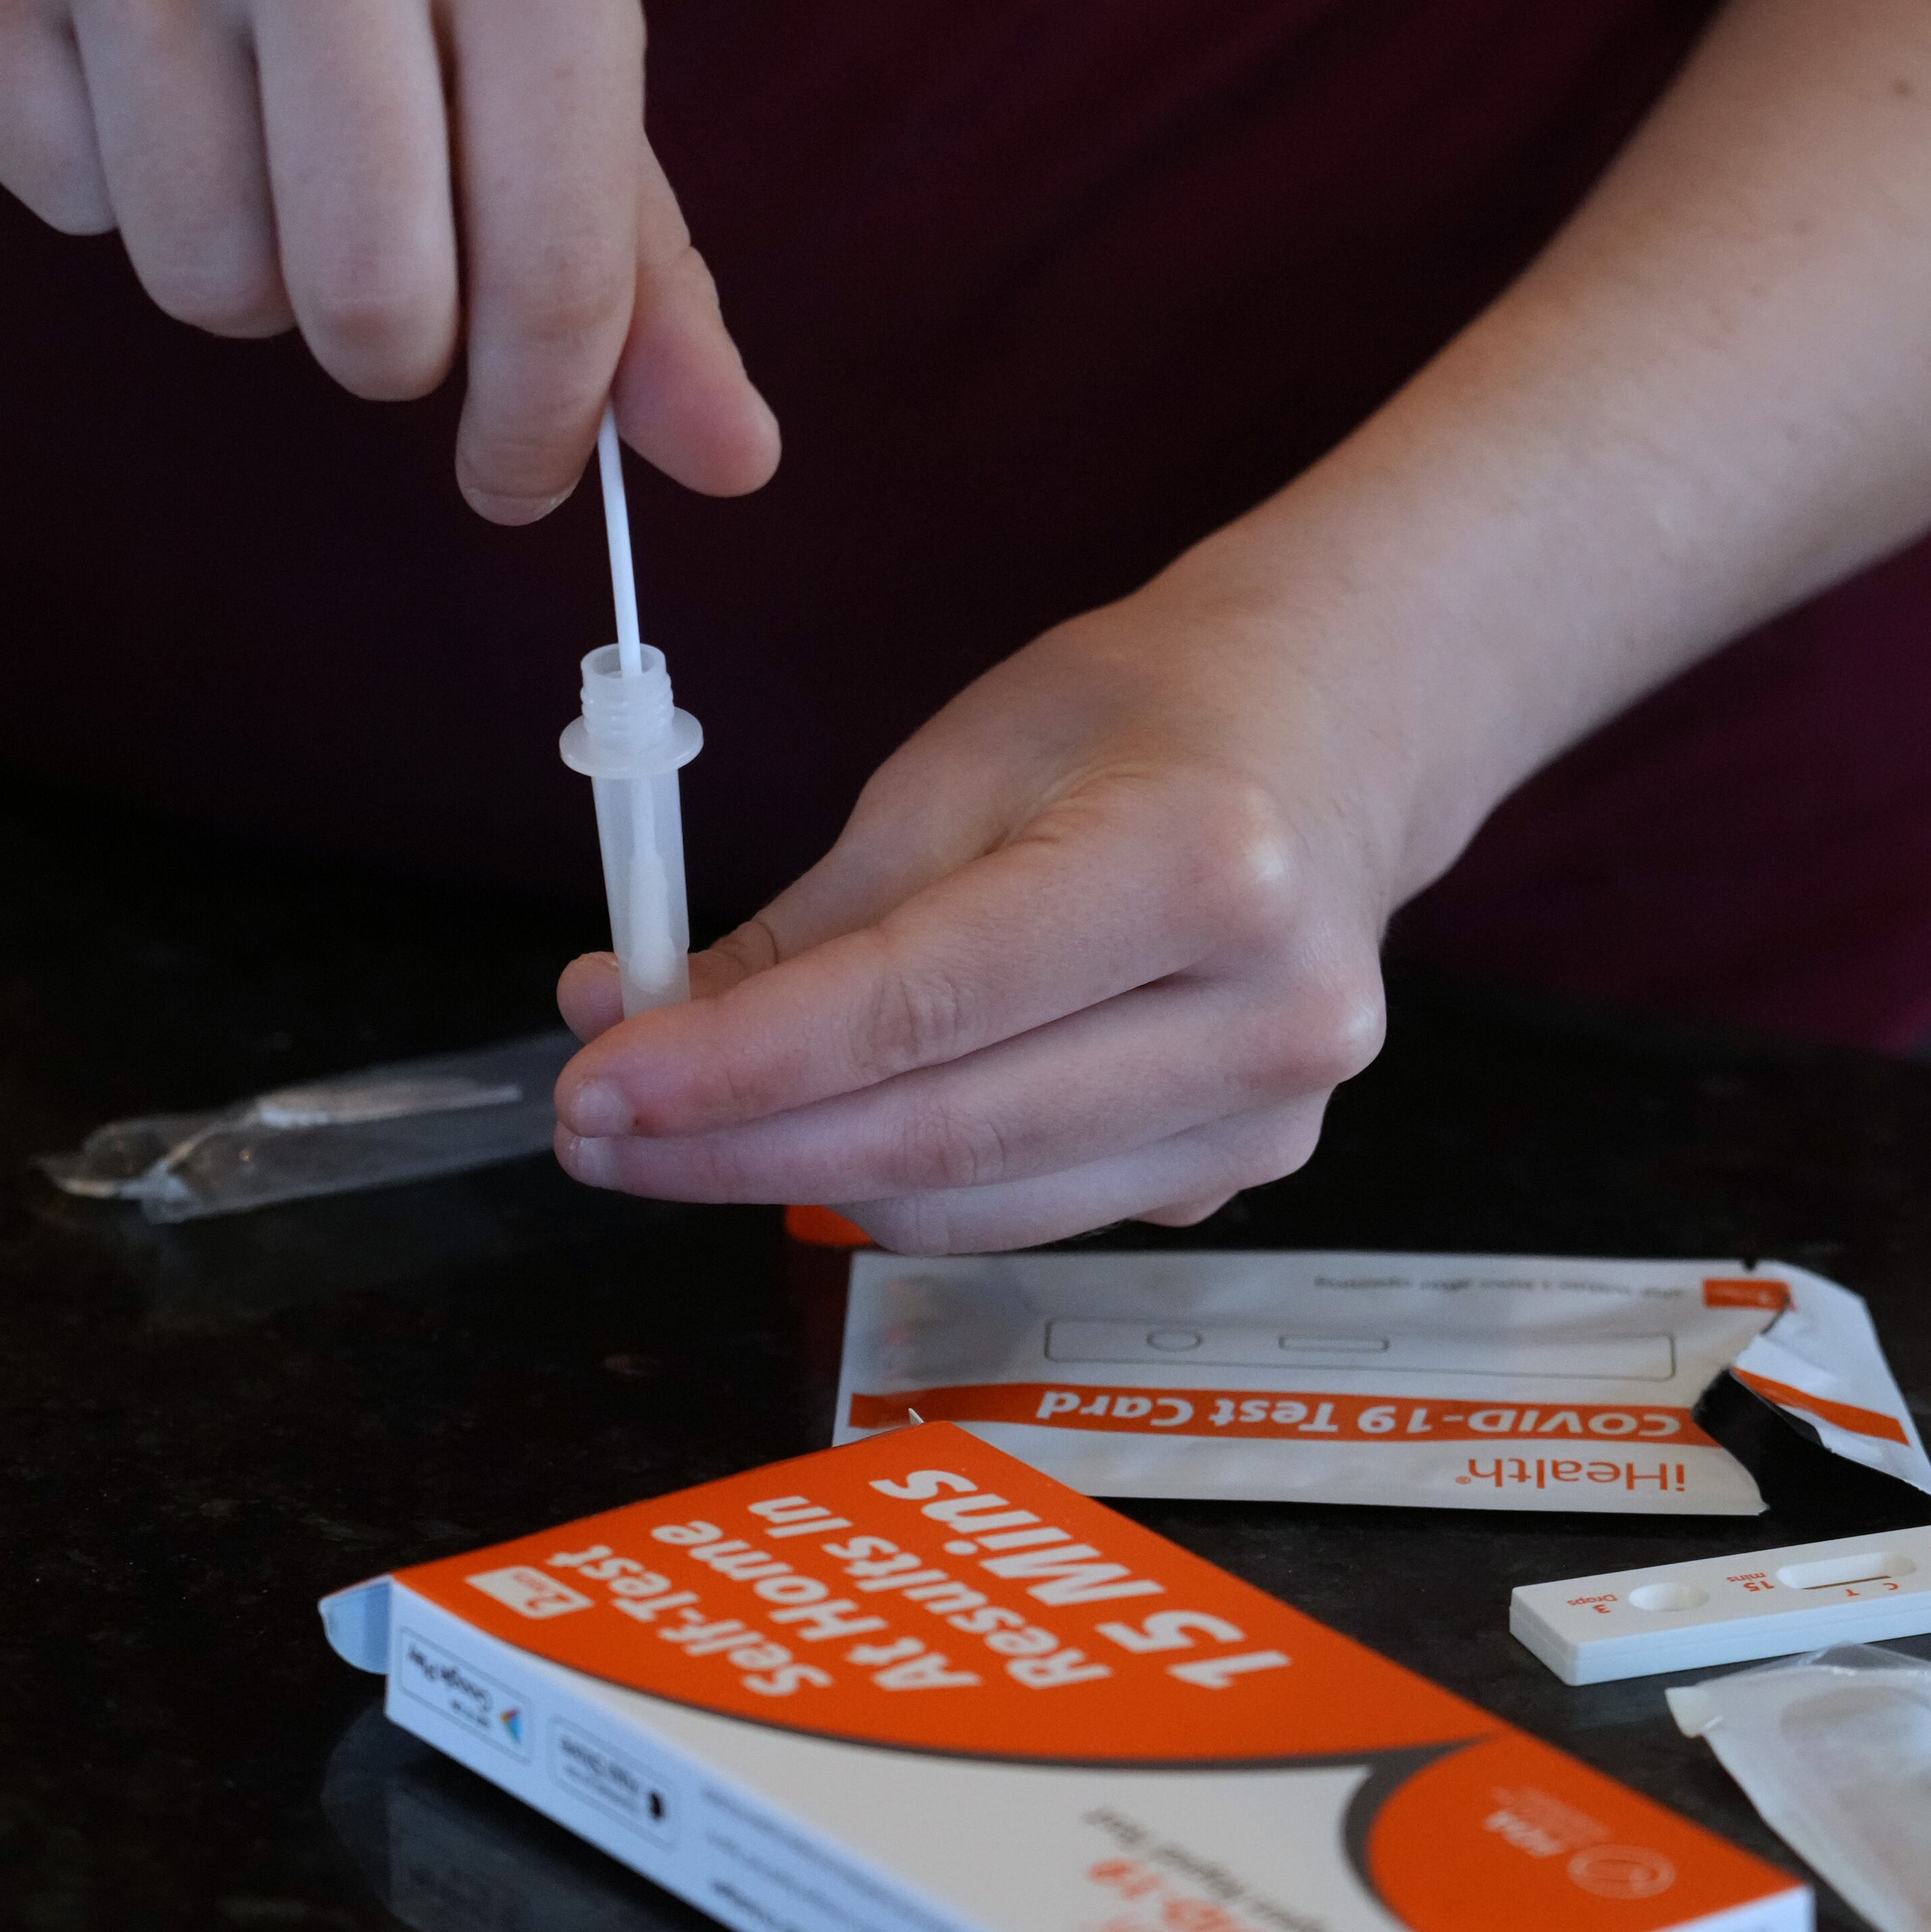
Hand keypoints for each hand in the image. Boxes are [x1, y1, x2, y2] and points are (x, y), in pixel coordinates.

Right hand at [0, 0, 778, 516]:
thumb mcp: (547, 17)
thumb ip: (638, 258)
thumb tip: (734, 463)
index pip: (550, 278)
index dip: (539, 425)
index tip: (515, 476)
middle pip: (365, 314)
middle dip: (386, 343)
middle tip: (379, 255)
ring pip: (209, 287)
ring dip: (249, 258)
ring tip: (255, 111)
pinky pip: (69, 209)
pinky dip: (114, 174)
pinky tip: (137, 47)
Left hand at [548, 552, 1457, 1251]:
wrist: (1338, 735)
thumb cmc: (1143, 721)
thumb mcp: (958, 768)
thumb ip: (805, 923)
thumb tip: (624, 1019)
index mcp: (1200, 865)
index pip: (920, 1007)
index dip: (736, 1067)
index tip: (594, 1086)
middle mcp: (1265, 1011)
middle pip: (943, 1135)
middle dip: (737, 1147)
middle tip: (592, 1132)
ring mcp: (1269, 1113)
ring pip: (973, 1205)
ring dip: (801, 1177)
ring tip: (681, 1125)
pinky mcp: (1244, 1169)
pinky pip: (1028, 1210)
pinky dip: (907, 1178)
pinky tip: (841, 1120)